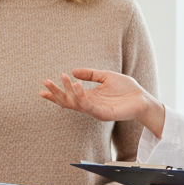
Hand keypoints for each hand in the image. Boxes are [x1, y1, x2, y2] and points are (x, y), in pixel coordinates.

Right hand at [40, 68, 165, 138]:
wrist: (142, 98)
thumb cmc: (126, 89)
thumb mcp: (105, 76)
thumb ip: (90, 74)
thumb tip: (73, 70)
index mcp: (89, 97)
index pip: (68, 97)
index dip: (55, 94)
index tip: (41, 90)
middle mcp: (89, 105)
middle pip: (67, 101)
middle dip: (56, 93)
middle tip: (45, 82)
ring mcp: (95, 110)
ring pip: (75, 103)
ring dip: (67, 91)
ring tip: (63, 77)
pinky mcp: (103, 113)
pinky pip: (88, 105)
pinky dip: (80, 95)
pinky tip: (76, 84)